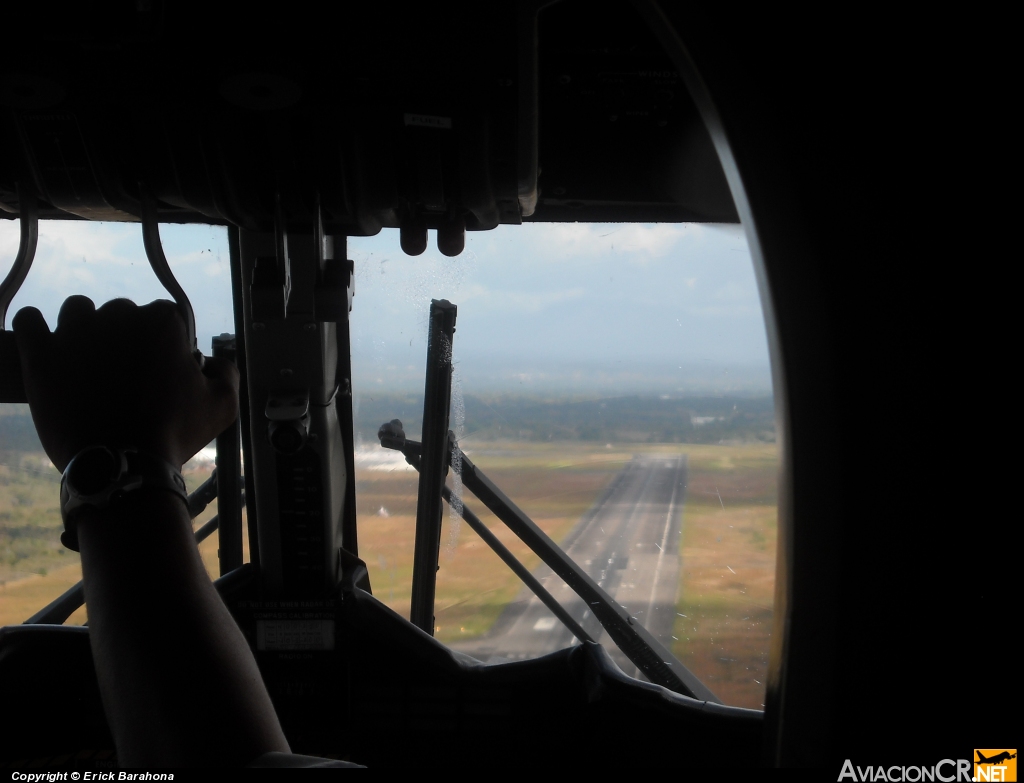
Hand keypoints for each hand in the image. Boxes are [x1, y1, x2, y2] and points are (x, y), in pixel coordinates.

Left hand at [13, 296, 238, 470]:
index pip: (165, 317)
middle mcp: (117, 317)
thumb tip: (215, 361)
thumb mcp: (223, 406)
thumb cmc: (172, 433)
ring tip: (88, 360)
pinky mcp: (40, 353)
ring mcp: (75, 333)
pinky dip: (37, 330)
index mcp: (162, 323)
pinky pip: (29, 320)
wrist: (119, 465)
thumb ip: (228, 372)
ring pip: (77, 310)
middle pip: (122, 313)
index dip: (167, 343)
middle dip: (126, 337)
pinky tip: (48, 348)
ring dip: (84, 327)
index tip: (163, 370)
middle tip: (128, 375)